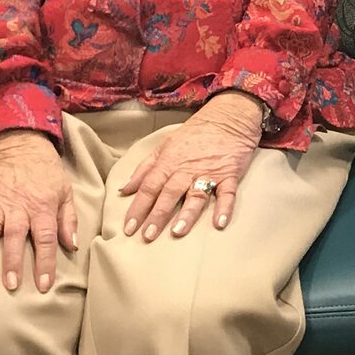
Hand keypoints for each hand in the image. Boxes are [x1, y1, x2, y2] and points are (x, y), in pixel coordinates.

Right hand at [0, 129, 76, 292]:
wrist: (21, 140)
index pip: (45, 239)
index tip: (44, 285)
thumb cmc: (46, 170)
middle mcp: (18, 206)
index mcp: (42, 207)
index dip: (45, 263)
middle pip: (15, 237)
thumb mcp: (65, 191)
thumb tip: (71, 245)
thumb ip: (68, 219)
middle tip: (11, 284)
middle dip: (12, 262)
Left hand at [118, 91, 265, 238]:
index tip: (129, 228)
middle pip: (169, 194)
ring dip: (187, 214)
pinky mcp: (230, 174)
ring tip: (177, 232)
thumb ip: (144, 169)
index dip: (138, 208)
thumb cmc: (194, 133)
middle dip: (157, 216)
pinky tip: (219, 223)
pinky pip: (227, 193)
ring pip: (196, 195)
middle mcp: (186, 169)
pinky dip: (224, 207)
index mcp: (169, 162)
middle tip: (147, 237)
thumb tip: (124, 190)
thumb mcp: (164, 146)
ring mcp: (209, 172)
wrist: (228, 117)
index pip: (149, 187)